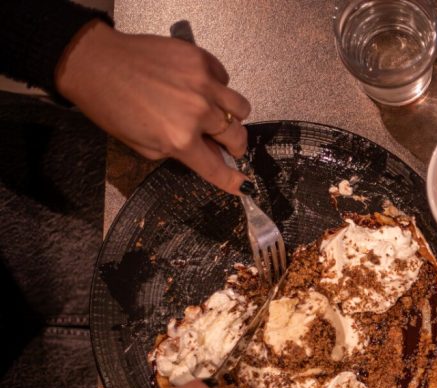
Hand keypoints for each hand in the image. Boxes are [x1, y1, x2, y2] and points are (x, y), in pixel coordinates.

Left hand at [54, 21, 251, 194]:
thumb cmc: (112, 108)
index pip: (218, 168)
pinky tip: (198, 86)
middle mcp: (198, 112)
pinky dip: (217, 87)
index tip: (244, 185)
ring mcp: (203, 83)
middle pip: (237, 137)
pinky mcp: (200, 59)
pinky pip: (224, 78)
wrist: (96, 63)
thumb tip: (211, 155)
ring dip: (233, 116)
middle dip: (234, 145)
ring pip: (241, 107)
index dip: (234, 181)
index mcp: (180, 139)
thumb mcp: (144, 145)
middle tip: (225, 143)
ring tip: (216, 112)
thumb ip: (181, 153)